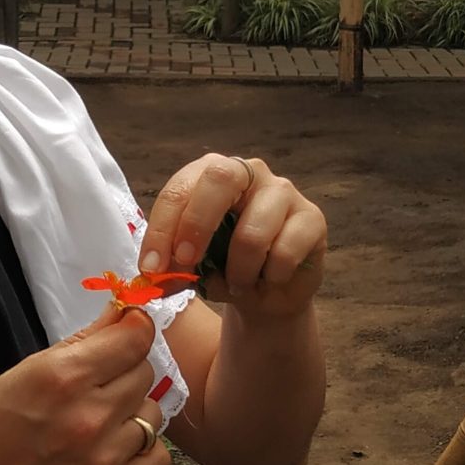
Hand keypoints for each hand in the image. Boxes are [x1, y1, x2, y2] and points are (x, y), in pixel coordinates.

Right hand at [0, 304, 170, 464]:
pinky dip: (144, 446)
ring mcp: (104, 457)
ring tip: (103, 411)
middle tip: (100, 374)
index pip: (135, 339)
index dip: (135, 326)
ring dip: (133, 406)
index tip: (127, 327)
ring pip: (153, 413)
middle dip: (126, 365)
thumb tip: (121, 314)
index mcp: (64, 376)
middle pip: (145, 372)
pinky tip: (119, 441)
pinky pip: (158, 457)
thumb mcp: (26, 368)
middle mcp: (91, 415)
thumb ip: (81, 342)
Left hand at [139, 154, 325, 318]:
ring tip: (238, 285)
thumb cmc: (224, 266)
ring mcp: (283, 190)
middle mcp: (247, 171)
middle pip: (219, 179)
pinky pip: (284, 253)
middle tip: (185, 262)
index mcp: (208, 173)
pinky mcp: (313, 217)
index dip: (162, 228)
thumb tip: (155, 276)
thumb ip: (174, 264)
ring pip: (253, 231)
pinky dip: (270, 278)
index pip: (180, 189)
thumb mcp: (192, 265)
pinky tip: (270, 280)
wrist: (268, 292)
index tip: (151, 267)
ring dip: (238, 271)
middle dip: (196, 225)